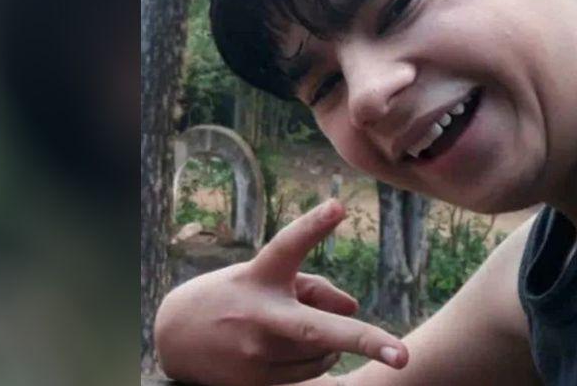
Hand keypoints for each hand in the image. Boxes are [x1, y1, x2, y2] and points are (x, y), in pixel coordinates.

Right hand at [154, 199, 408, 385]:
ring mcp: (255, 355)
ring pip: (322, 353)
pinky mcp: (255, 382)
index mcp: (261, 276)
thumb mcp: (266, 277)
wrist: (174, 337)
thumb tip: (355, 307)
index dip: (313, 225)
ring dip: (328, 344)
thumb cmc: (234, 295)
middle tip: (402, 357)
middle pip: (317, 328)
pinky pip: (307, 374)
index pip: (289, 246)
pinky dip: (312, 361)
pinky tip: (285, 347)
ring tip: (291, 328)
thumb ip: (314, 285)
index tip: (338, 207)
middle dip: (363, 341)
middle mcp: (259, 316)